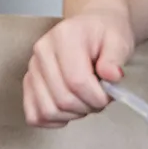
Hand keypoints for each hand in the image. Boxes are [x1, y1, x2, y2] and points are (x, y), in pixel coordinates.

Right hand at [22, 10, 134, 126]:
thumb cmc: (104, 35)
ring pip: (48, 110)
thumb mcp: (118, 40)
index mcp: (64, 37)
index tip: (109, 94)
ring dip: (72, 114)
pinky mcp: (28, 82)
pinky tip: (69, 110)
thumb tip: (112, 76)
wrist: (91, 28)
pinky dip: (53, 120)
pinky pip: (35, 115)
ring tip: (85, 101)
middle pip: (62, 99)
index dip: (97, 97)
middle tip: (100, 98)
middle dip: (87, 107)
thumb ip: (115, 57)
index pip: (77, 81)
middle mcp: (42, 51)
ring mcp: (32, 67)